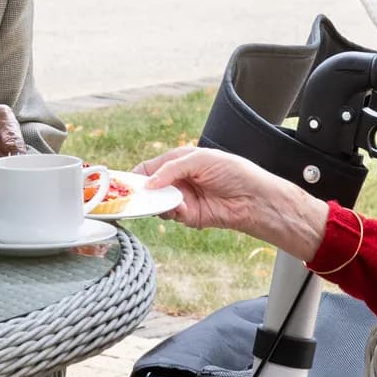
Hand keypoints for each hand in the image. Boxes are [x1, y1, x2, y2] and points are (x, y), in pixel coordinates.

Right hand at [134, 147, 328, 260]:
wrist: (253, 198)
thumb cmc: (233, 171)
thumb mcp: (200, 159)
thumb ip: (172, 169)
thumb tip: (148, 183)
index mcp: (178, 162)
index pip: (148, 168)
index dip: (135, 175)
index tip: (123, 183)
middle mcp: (177, 181)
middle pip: (148, 188)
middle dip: (141, 192)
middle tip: (133, 196)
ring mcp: (182, 199)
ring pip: (156, 204)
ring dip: (157, 202)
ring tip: (166, 199)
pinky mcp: (189, 217)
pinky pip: (171, 215)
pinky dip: (172, 212)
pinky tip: (181, 207)